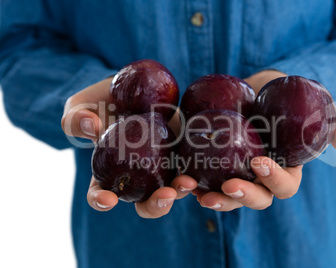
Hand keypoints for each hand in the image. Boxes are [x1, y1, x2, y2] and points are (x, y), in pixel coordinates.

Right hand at [61, 78, 196, 217]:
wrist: (134, 87)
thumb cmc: (103, 100)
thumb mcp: (81, 105)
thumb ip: (75, 118)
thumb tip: (92, 126)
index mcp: (109, 172)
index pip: (101, 194)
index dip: (102, 200)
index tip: (108, 199)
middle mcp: (137, 176)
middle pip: (145, 203)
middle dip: (155, 206)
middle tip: (164, 197)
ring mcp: (161, 166)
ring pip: (173, 189)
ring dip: (181, 191)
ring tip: (187, 182)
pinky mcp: (181, 152)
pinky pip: (191, 166)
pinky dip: (197, 171)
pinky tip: (201, 167)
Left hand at [190, 70, 335, 210]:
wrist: (255, 89)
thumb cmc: (287, 97)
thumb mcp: (314, 100)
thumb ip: (334, 117)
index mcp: (284, 168)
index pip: (284, 185)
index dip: (274, 180)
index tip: (259, 163)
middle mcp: (259, 178)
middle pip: (256, 199)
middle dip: (244, 197)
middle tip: (229, 186)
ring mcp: (235, 174)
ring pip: (227, 198)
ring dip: (214, 199)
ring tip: (197, 192)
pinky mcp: (212, 167)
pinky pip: (202, 182)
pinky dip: (191, 185)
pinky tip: (182, 180)